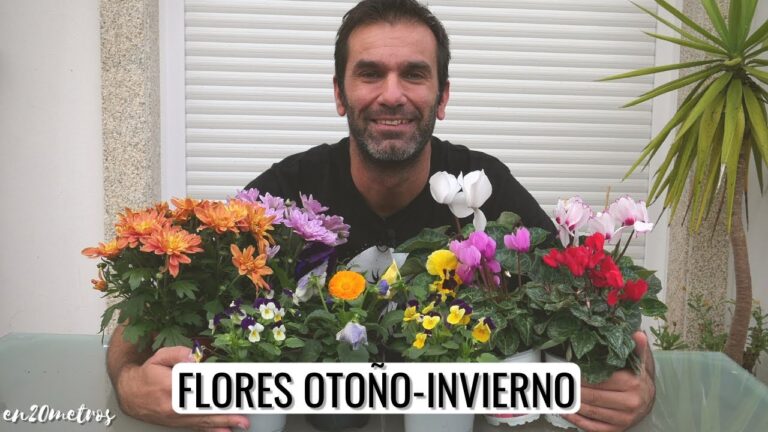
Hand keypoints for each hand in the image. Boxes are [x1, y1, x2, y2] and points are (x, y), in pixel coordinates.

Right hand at [115, 346, 249, 431]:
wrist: (129, 393)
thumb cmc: (147, 373)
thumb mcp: (160, 356)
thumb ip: (178, 354)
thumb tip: (194, 357)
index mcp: (171, 387)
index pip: (198, 390)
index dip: (216, 393)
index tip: (234, 392)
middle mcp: (173, 406)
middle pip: (204, 410)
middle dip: (225, 414)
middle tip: (244, 416)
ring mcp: (174, 417)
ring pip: (202, 420)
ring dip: (222, 423)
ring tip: (240, 424)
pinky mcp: (175, 422)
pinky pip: (195, 426)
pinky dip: (210, 430)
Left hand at [563, 331, 654, 431]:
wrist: (648, 400)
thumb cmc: (637, 378)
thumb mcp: (638, 361)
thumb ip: (636, 348)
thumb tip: (638, 333)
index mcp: (632, 384)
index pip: (601, 380)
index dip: (582, 377)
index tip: (568, 372)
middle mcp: (630, 403)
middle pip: (594, 396)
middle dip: (573, 390)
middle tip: (559, 382)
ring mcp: (624, 418)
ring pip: (591, 411)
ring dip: (572, 404)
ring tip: (558, 394)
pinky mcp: (617, 429)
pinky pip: (593, 427)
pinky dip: (577, 420)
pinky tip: (565, 411)